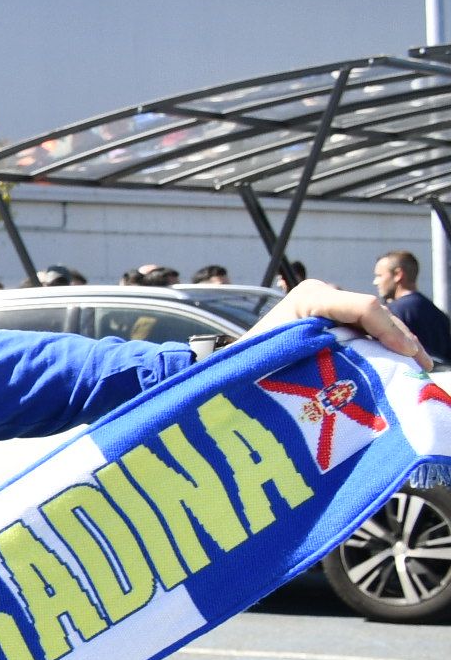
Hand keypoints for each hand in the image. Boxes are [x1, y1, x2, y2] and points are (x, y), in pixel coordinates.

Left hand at [247, 279, 422, 361]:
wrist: (236, 361)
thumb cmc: (252, 359)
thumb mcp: (284, 355)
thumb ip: (320, 351)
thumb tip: (362, 362)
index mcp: (311, 297)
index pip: (363, 307)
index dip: (389, 330)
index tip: (408, 354)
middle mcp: (324, 294)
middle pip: (375, 313)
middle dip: (401, 338)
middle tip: (423, 364)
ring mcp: (331, 304)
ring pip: (376, 321)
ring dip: (398, 343)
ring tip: (420, 366)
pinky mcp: (334, 318)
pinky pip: (367, 329)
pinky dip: (386, 345)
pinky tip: (404, 363)